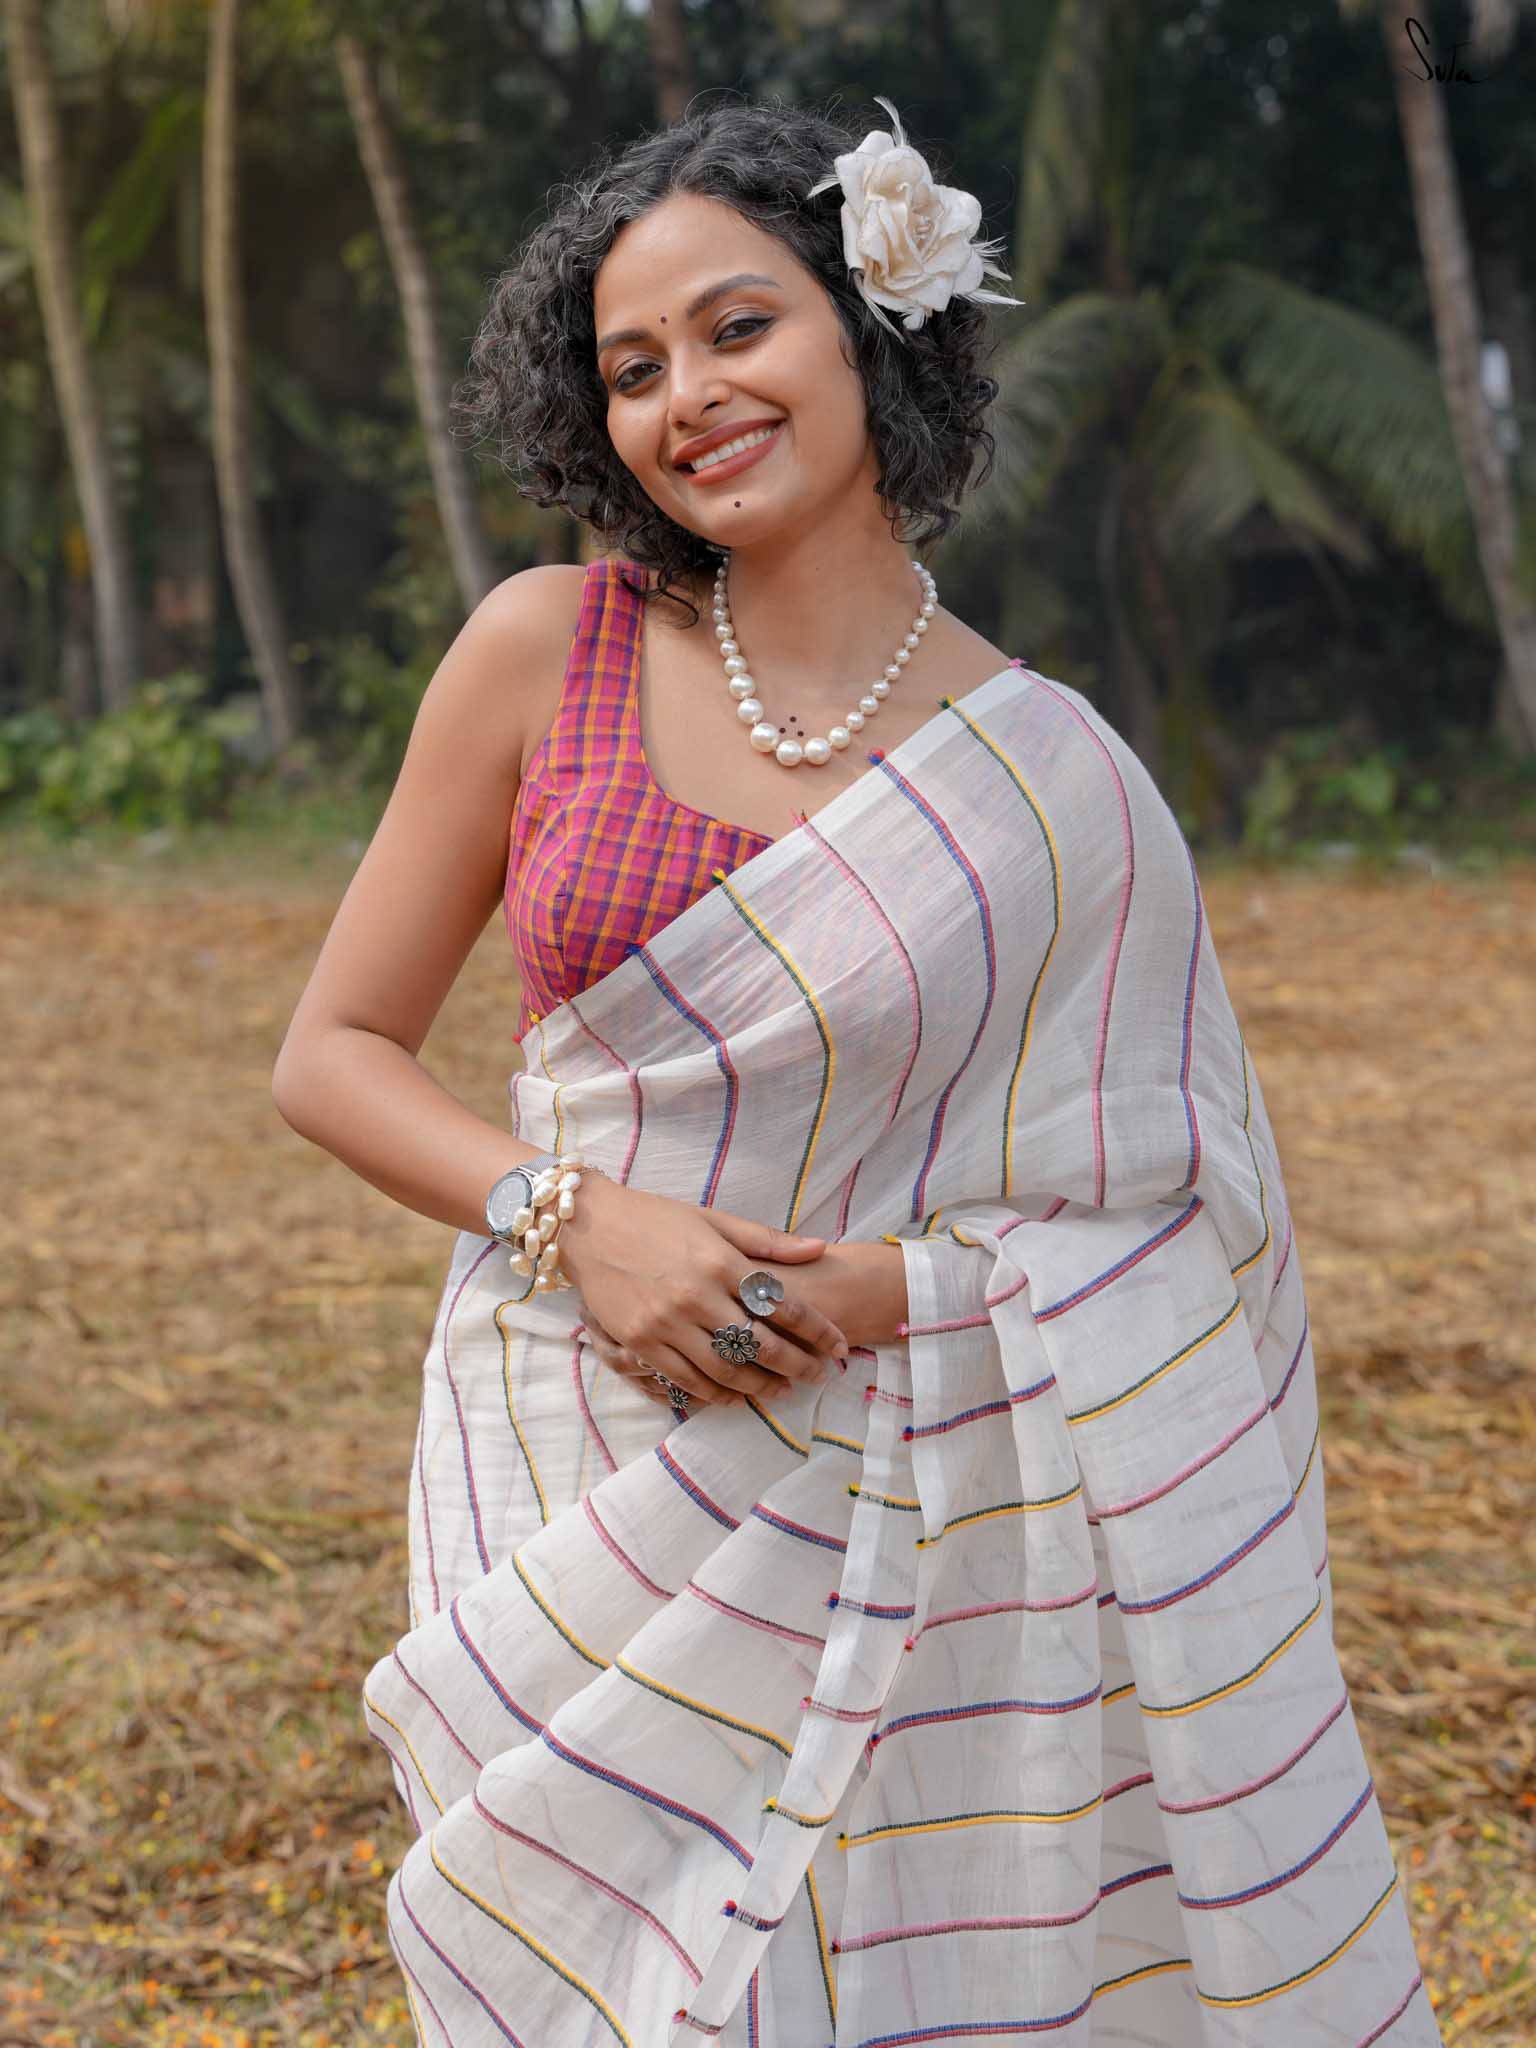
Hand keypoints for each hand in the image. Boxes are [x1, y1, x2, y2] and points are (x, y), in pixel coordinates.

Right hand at [557, 1175, 850, 1406]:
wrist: (588, 1226)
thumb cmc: (655, 1218)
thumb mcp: (712, 1219)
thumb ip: (765, 1241)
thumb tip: (819, 1248)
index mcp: (719, 1261)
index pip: (781, 1303)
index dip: (816, 1329)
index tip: (838, 1345)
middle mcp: (695, 1296)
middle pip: (760, 1344)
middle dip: (798, 1365)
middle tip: (820, 1377)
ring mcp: (665, 1323)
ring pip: (725, 1369)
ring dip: (761, 1386)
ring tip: (784, 1390)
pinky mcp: (638, 1343)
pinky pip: (686, 1380)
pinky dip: (717, 1394)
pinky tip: (738, 1397)